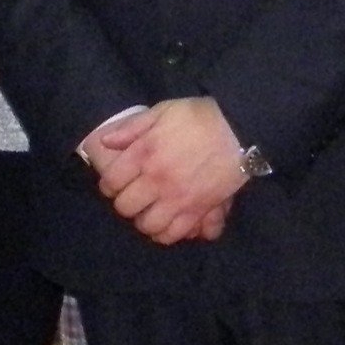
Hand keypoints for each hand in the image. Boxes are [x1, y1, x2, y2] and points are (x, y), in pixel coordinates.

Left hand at [92, 97, 250, 244]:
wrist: (239, 128)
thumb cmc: (199, 116)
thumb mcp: (163, 110)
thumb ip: (132, 127)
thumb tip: (105, 141)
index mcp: (144, 154)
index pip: (112, 182)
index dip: (109, 186)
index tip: (115, 184)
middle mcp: (157, 179)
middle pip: (126, 208)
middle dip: (125, 203)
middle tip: (133, 197)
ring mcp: (178, 198)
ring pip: (148, 225)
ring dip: (145, 220)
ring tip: (149, 212)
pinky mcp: (198, 209)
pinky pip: (174, 233)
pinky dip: (167, 233)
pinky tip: (168, 223)